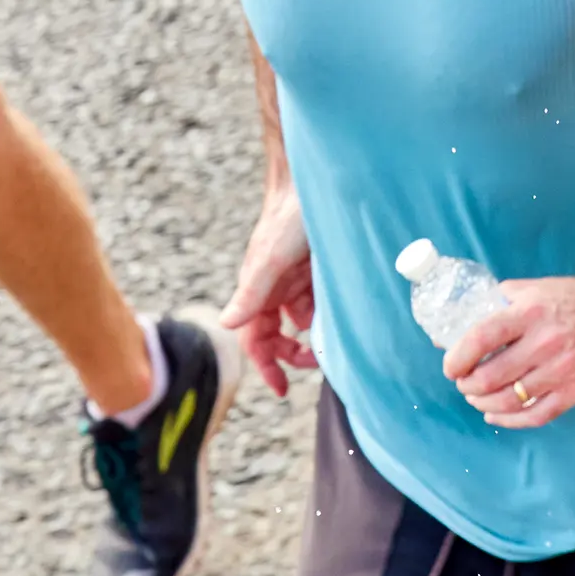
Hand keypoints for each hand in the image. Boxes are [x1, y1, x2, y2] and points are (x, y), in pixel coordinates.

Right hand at [218, 193, 317, 398]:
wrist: (315, 185)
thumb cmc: (289, 219)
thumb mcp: (271, 260)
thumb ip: (251, 293)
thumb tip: (228, 324)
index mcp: (258, 291)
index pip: (256, 339)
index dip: (266, 366)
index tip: (282, 390)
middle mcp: (275, 291)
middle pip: (278, 336)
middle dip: (293, 356)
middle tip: (319, 365)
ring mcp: (297, 283)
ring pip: (303, 323)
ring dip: (315, 338)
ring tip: (334, 347)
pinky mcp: (317, 274)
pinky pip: (321, 305)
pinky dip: (329, 318)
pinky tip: (346, 322)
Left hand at [444, 273, 574, 429]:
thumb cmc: (572, 298)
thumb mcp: (533, 288)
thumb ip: (498, 302)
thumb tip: (459, 322)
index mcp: (529, 314)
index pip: (481, 339)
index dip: (458, 357)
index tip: (450, 366)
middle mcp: (545, 343)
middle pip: (491, 376)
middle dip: (468, 384)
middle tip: (463, 382)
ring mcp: (562, 371)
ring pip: (510, 399)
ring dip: (484, 402)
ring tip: (476, 398)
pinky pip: (537, 414)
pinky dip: (511, 421)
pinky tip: (496, 416)